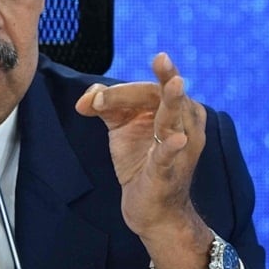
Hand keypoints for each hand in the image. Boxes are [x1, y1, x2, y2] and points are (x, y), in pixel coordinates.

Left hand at [74, 53, 207, 241]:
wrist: (151, 211)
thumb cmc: (140, 162)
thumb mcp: (121, 127)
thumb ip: (105, 104)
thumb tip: (85, 100)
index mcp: (171, 109)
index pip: (147, 90)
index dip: (120, 93)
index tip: (93, 104)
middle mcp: (182, 124)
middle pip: (161, 97)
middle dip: (139, 89)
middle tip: (160, 58)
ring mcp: (179, 148)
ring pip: (174, 120)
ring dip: (173, 102)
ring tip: (175, 84)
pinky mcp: (168, 172)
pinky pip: (170, 156)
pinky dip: (173, 146)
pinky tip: (177, 138)